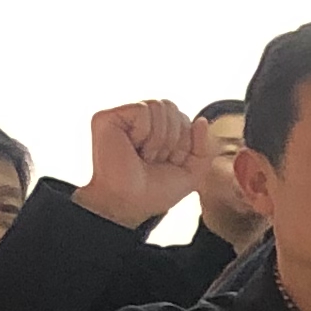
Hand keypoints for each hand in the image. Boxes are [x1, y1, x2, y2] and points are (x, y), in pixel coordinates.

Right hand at [77, 99, 205, 230]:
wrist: (130, 204)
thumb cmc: (155, 192)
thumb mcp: (191, 173)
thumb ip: (204, 148)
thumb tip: (202, 120)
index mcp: (155, 130)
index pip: (182, 117)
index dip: (183, 142)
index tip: (167, 163)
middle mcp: (137, 121)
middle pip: (171, 107)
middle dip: (173, 138)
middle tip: (155, 160)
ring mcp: (121, 118)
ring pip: (159, 105)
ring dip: (159, 138)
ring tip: (144, 155)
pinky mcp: (106, 118)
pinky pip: (143, 109)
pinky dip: (144, 132)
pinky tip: (133, 147)